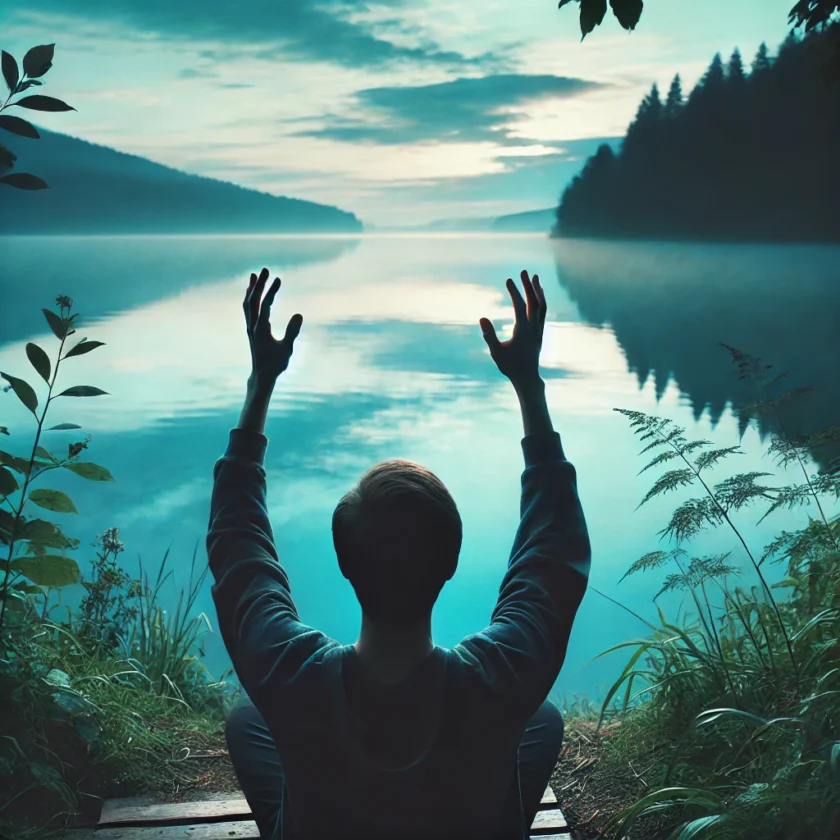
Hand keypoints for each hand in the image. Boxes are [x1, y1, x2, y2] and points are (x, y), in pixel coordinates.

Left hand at [243, 267, 302, 383]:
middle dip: (259, 284)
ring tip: (254, 275)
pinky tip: (253, 293)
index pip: (265, 305)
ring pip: (247, 304)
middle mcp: (253, 326)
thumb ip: (292, 331)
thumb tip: (299, 314)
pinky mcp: (251, 330)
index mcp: (261, 329)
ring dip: (251, 289)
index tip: (278, 279)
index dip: (271, 291)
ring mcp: (250, 327)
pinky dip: (250, 298)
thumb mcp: (287, 348)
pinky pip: (247, 310)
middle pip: (253, 300)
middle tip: (265, 269)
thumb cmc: (276, 364)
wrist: (262, 375)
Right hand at [479, 269, 545, 387]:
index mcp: (523, 330)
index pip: (519, 306)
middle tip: (523, 271)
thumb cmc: (510, 366)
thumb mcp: (496, 352)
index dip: (514, 292)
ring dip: (538, 290)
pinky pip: (543, 312)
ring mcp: (539, 329)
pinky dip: (541, 300)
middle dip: (528, 285)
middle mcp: (533, 327)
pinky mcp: (540, 332)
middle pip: (534, 302)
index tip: (508, 279)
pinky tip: (537, 294)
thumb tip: (482, 318)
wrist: (527, 378)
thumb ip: (489, 335)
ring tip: (534, 277)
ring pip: (542, 306)